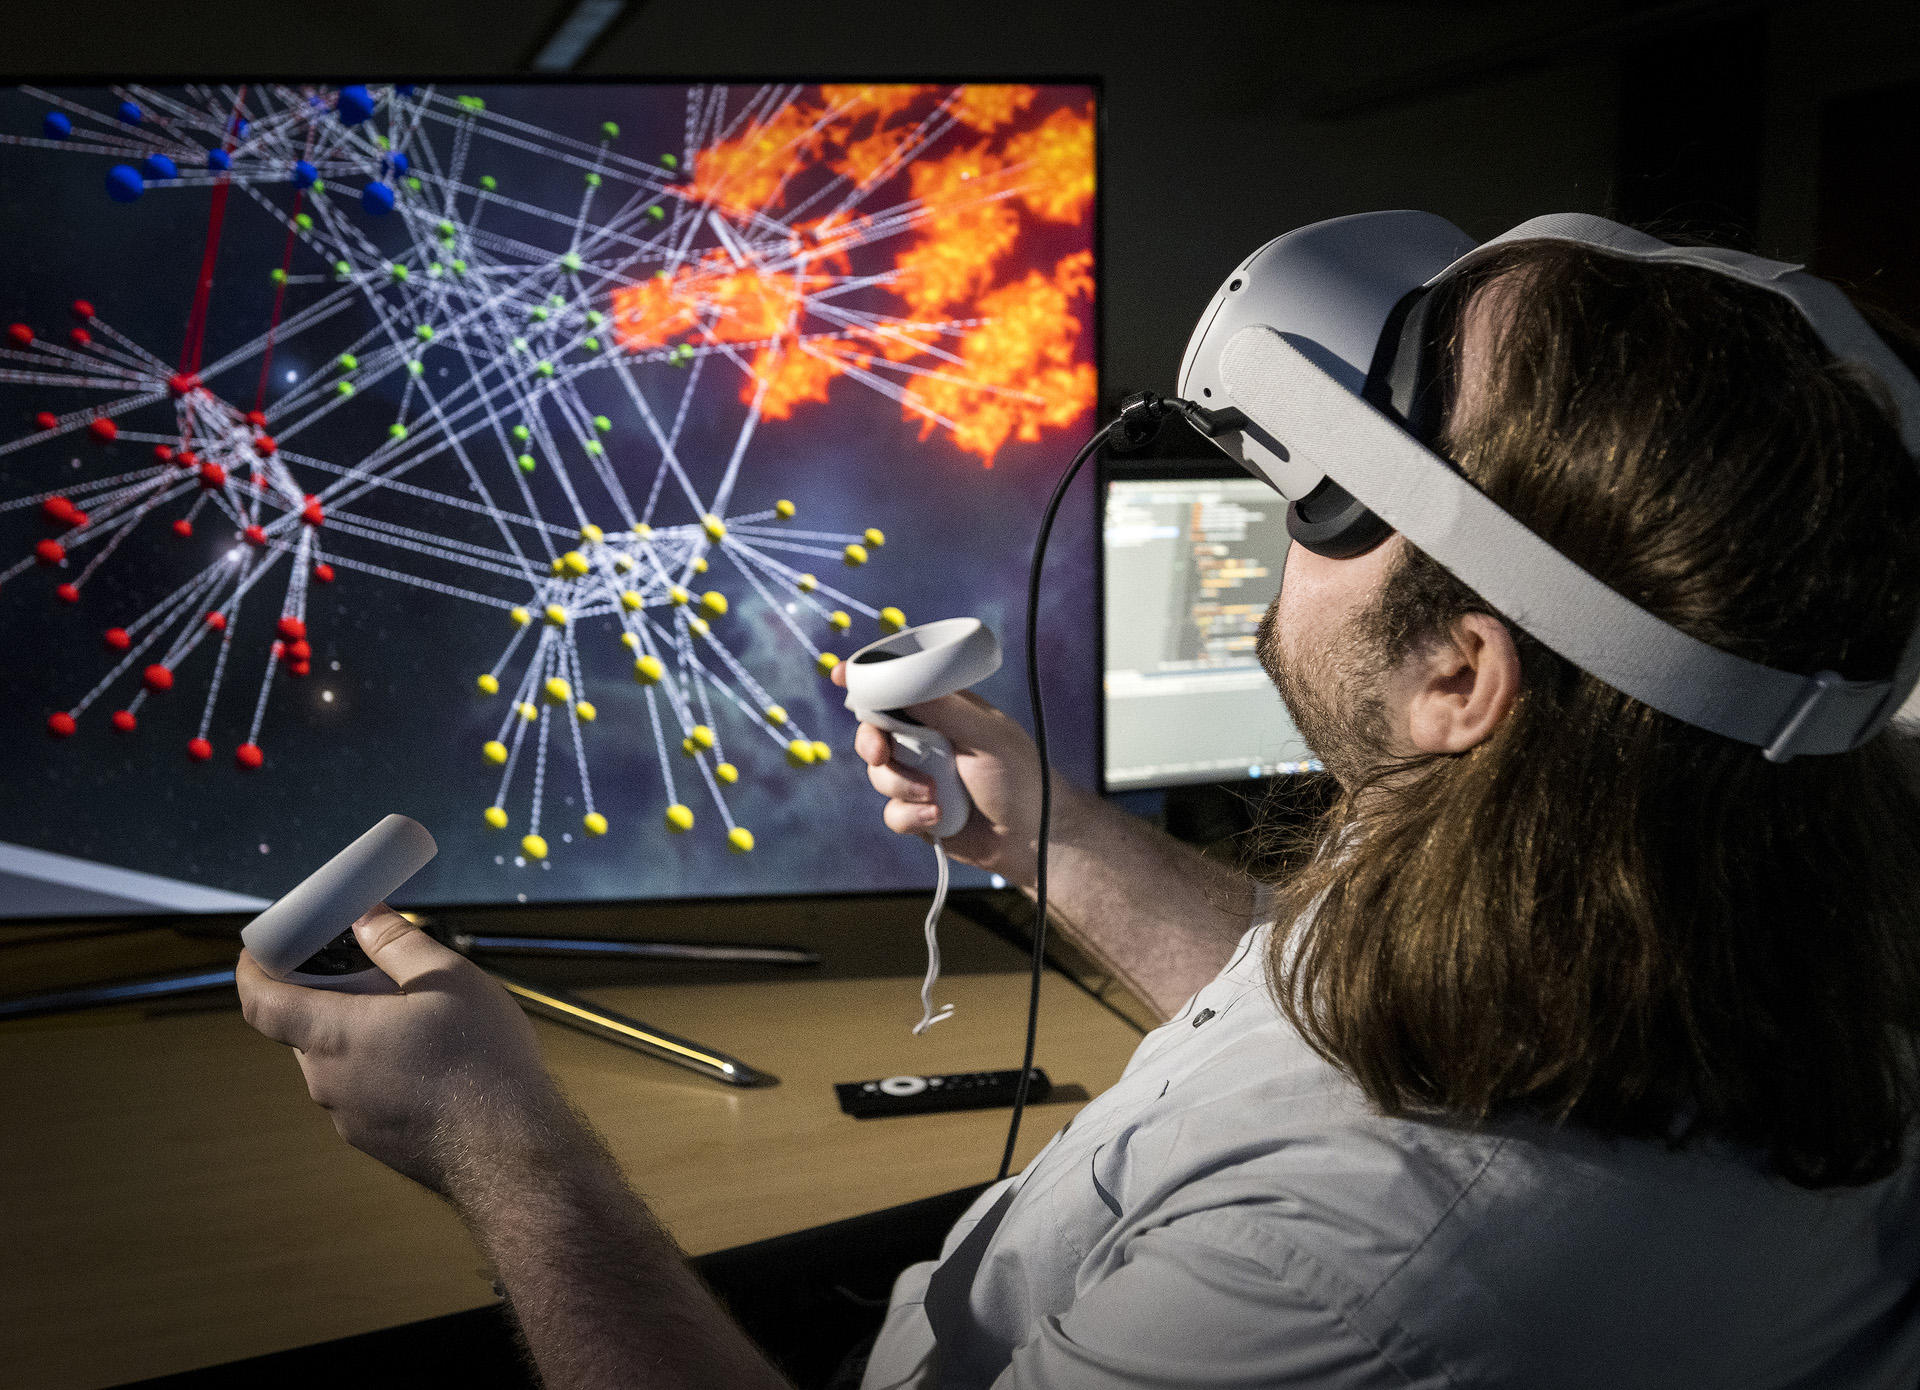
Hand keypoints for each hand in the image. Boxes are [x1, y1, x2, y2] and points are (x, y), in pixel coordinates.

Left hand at [237, 906, 563, 1193]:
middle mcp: (327, 1081)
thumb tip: (364, 918)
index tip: (264, 950)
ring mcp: (348, 1118)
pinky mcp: (374, 1141)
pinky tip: (434, 1064)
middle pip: (303, 1029)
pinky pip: (362, 1092)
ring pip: (337, 1061)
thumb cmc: (480, 1060)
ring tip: (420, 1020)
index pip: (260, 1003)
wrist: (512, 1151)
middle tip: (375, 975)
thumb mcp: (448, 978)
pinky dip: (381, 1069)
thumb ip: (397, 943)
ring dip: (361, 1034)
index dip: (254, 971)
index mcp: (332, 1035)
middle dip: (329, 997)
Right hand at [832, 660, 1071, 886]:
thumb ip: (944, 707)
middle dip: (871, 741)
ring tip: (934, 795)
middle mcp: (928, 742)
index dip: (868, 681)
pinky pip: (892, 812)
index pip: (900, 688)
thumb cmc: (1020, 778)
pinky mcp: (918, 814)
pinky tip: (939, 818)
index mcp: (945, 711)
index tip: (841, 676)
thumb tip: (901, 681)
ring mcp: (921, 778)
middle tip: (880, 753)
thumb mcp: (987, 733)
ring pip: (879, 775)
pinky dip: (911, 816)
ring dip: (901, 785)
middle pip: (875, 731)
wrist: (1034, 838)